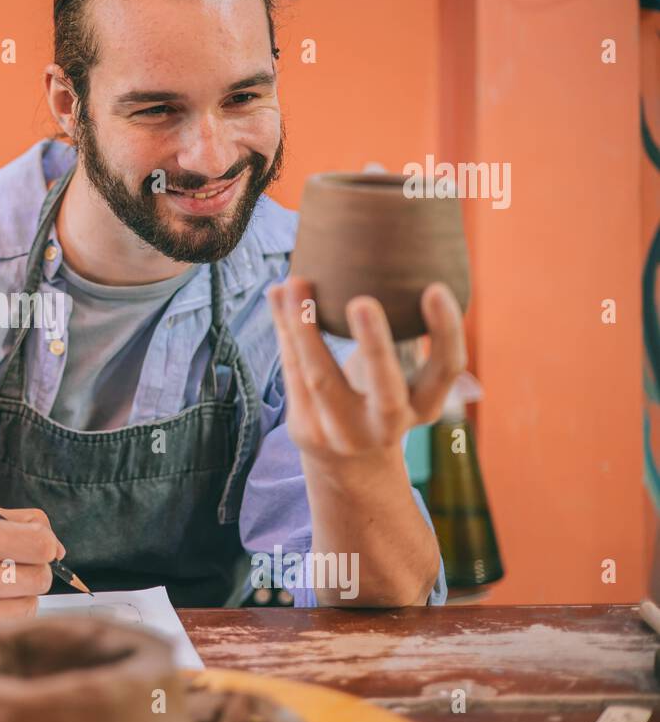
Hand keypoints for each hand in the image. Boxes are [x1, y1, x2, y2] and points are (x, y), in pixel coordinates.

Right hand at [0, 507, 64, 647]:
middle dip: (34, 568)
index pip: (40, 546)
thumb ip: (11, 522)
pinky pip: (4, 627)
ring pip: (28, 608)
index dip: (46, 543)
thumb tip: (56, 546)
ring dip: (20, 595)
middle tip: (11, 563)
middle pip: (39, 579)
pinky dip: (2, 615)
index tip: (38, 545)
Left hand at [265, 276, 466, 463]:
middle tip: (363, 300)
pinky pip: (290, 371)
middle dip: (375, 346)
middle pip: (384, 389)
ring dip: (303, 325)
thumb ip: (402, 332)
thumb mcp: (403, 378)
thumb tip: (386, 255)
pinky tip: (278, 294)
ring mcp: (342, 431)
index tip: (435, 289)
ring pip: (318, 376)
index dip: (444, 332)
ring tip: (296, 281)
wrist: (348, 465)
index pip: (444, 370)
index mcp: (424, 407)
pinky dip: (284, 328)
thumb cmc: (380, 399)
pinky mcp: (305, 427)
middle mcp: (387, 426)